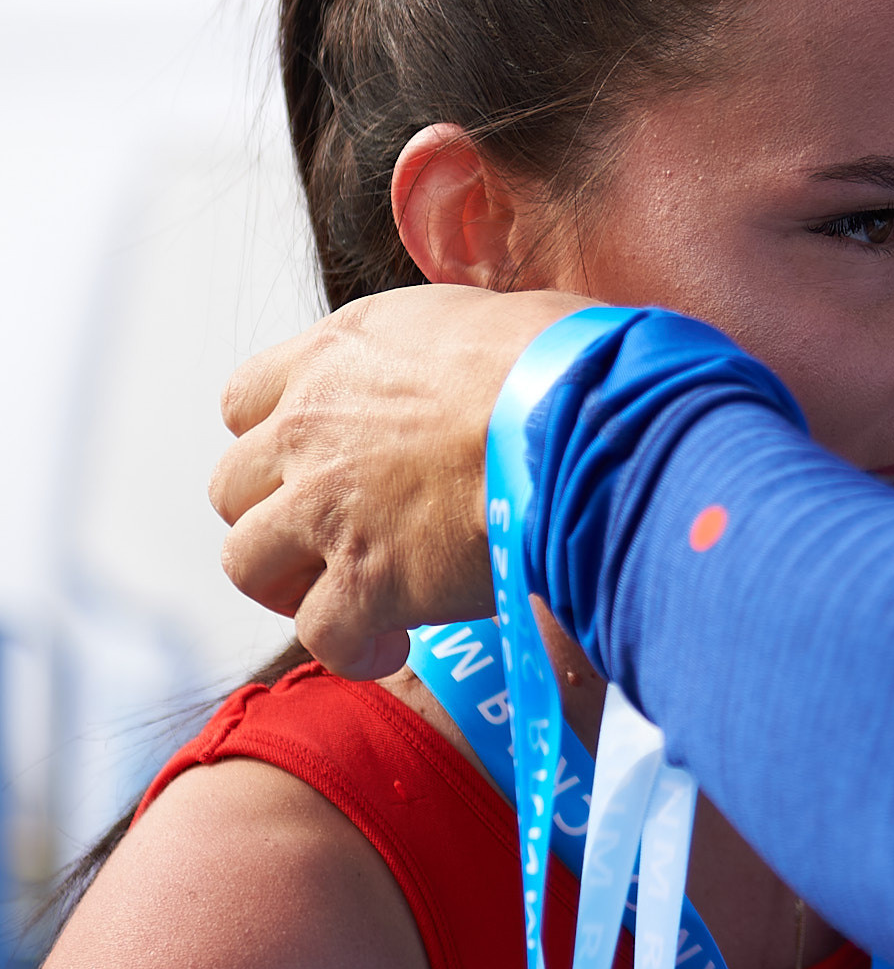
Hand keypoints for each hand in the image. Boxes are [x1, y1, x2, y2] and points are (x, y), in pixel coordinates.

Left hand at [210, 286, 590, 674]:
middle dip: (276, 518)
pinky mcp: (365, 580)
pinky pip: (321, 633)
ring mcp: (327, 506)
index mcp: (338, 353)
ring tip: (349, 599)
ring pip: (247, 564)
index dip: (276, 442)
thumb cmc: (569, 364)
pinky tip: (392, 645)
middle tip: (333, 539)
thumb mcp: (485, 321)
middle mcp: (311, 426)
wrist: (586, 424)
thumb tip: (475, 377)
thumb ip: (439, 354)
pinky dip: (352, 647)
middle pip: (232, 488)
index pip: (243, 400)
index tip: (320, 464)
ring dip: (292, 585)